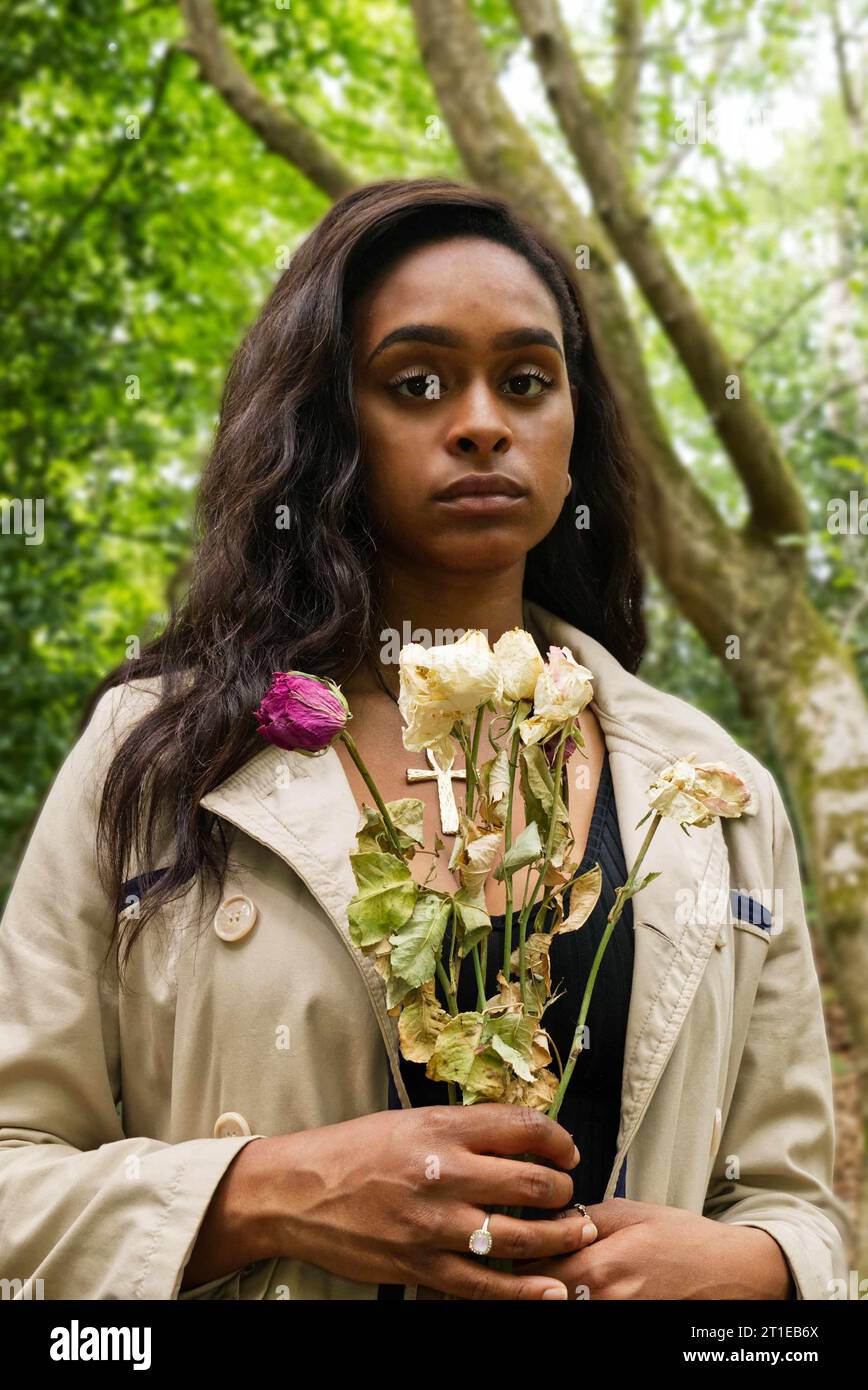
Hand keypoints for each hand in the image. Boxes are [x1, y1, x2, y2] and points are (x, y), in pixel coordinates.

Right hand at [258, 1104, 596, 1298]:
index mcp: (441, 1128)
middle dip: (563, 1190)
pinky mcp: (421, 1266)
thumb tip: (518, 1138)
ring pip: (520, 1236)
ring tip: (577, 1234)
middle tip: (570, 1194)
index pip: (522, 1127)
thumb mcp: (410, 1121)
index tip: (567, 1150)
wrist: (297, 1191)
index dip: (558, 1139)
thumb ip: (462, 1130)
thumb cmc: (353, 1151)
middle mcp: (443, 1173)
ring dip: (559, 1237)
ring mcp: (433, 1224)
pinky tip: (551, 1290)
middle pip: (531, 1183)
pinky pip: (485, 1284)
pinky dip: (525, 1291)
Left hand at [511, 1198, 795, 1298]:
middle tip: (543, 1257)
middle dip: (537, 1276)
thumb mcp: (631, 1213)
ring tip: (565, 1272)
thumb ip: (584, 1218)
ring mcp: (617, 1321)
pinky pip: (589, 1318)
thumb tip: (549, 1220)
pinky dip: (581, 1301)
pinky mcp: (628, 1328)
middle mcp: (603, 1304)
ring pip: (564, 1307)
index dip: (526, 1253)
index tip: (528, 1241)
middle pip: (542, 1295)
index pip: (532, 1270)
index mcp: (599, 1269)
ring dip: (557, 1291)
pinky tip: (587, 1289)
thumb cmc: (684, 1240)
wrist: (731, 1275)